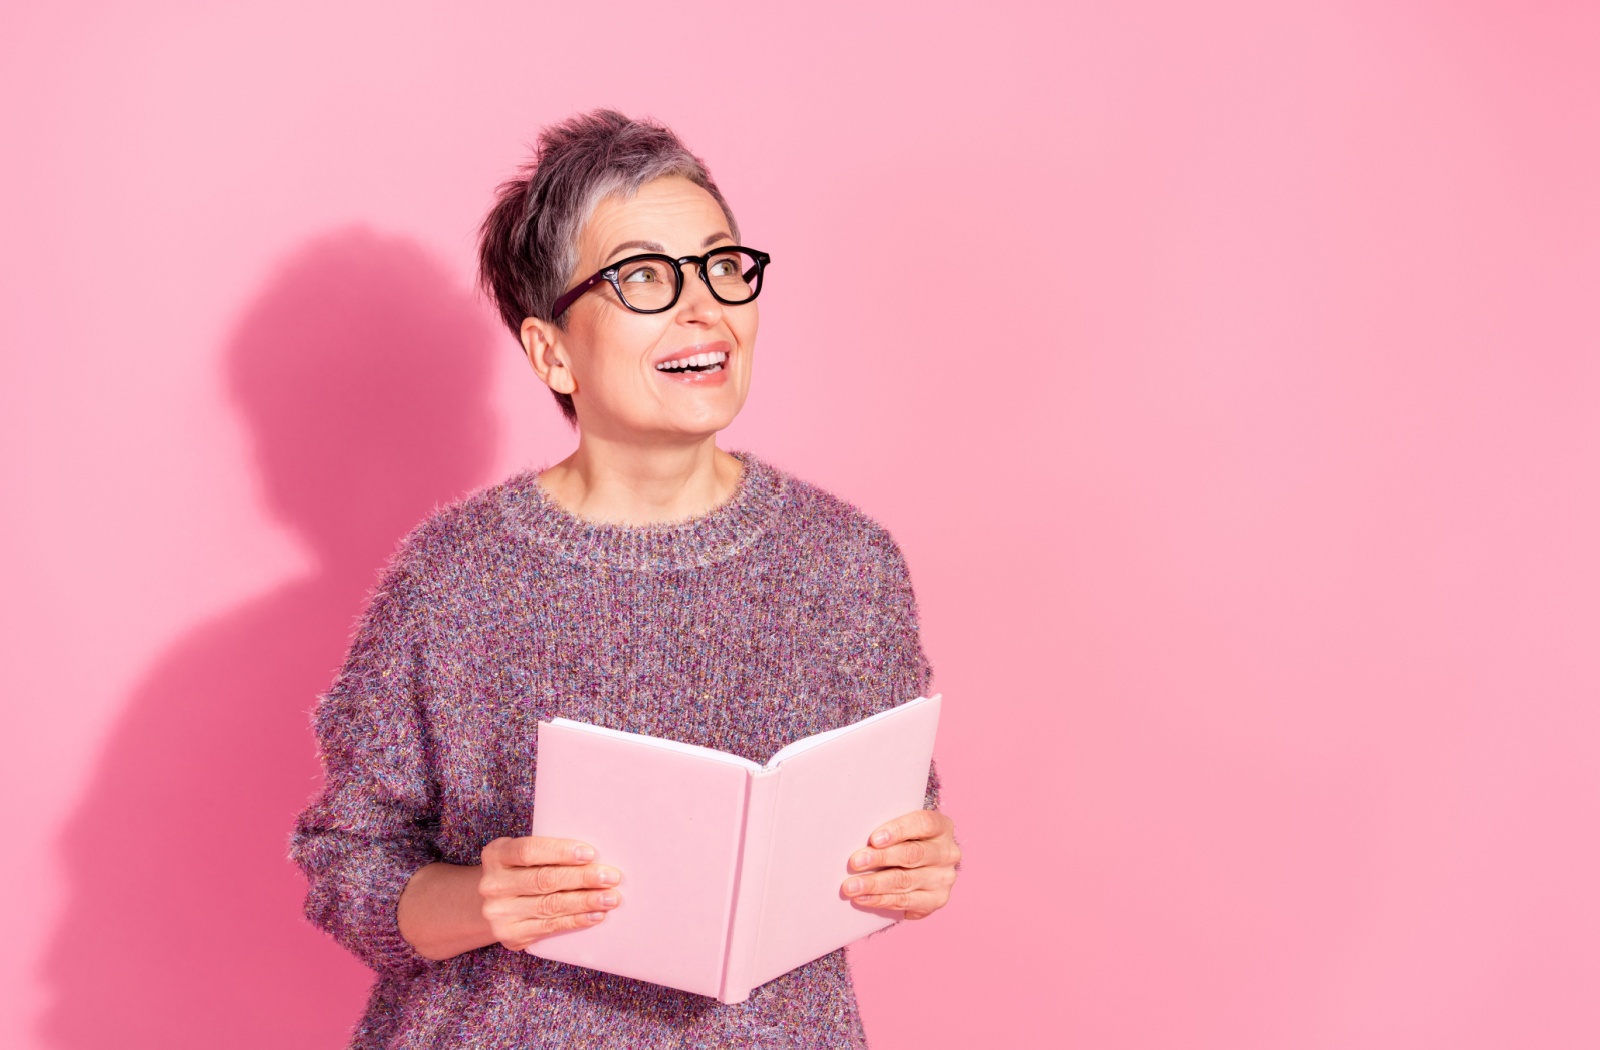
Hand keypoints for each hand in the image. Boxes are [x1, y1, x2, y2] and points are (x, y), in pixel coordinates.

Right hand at [478, 836, 622, 949]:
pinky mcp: (511, 936)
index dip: (561, 852)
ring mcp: (499, 913)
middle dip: (582, 878)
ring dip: (585, 902)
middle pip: (544, 880)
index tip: (590, 853)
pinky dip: (576, 921)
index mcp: (496, 855)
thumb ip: (548, 853)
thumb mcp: (522, 856)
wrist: (489, 905)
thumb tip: (595, 857)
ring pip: (550, 906)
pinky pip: (549, 928)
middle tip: (611, 877)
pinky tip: (596, 915)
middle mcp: (492, 884)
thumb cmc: (518, 872)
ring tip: (611, 898)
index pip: (529, 851)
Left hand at [840, 810, 959, 919]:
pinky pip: (906, 901)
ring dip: (875, 884)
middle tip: (854, 863)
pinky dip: (881, 900)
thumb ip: (888, 831)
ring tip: (851, 887)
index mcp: (942, 827)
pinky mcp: (937, 900)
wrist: (924, 866)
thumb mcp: (904, 828)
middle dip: (880, 858)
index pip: (923, 824)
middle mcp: (948, 853)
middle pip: (913, 854)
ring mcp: (944, 878)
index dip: (898, 830)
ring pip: (906, 881)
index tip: (874, 839)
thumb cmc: (906, 840)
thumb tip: (855, 837)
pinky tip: (863, 898)